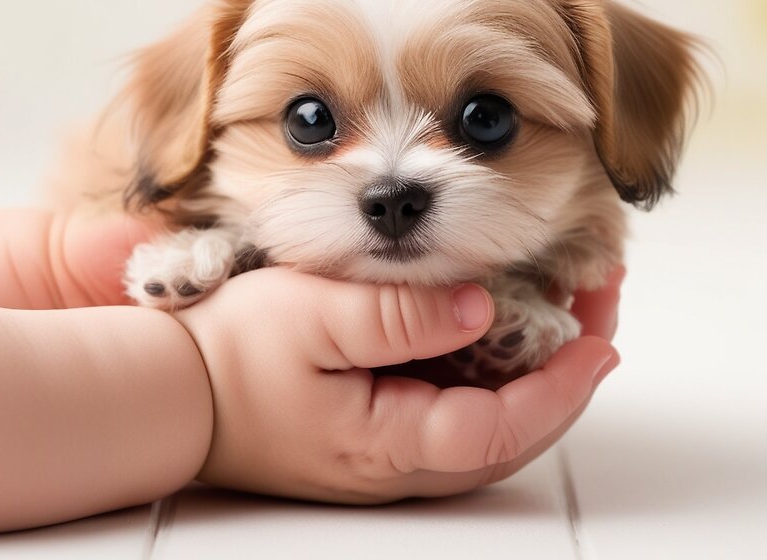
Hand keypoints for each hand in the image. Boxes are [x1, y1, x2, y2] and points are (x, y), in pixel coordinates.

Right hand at [178, 268, 621, 502]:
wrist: (166, 391)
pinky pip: (456, 409)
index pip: (501, 429)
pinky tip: (505, 325)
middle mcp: (397, 462)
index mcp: (386, 443)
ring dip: (538, 370)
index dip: (562, 387)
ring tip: (570, 307)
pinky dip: (494, 371)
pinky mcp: (376, 429)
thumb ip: (396, 315)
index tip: (600, 336)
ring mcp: (387, 450)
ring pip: (489, 423)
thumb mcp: (307, 316)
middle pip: (510, 432)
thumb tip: (478, 307)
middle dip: (567, 372)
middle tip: (599, 304)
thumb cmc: (225, 353)